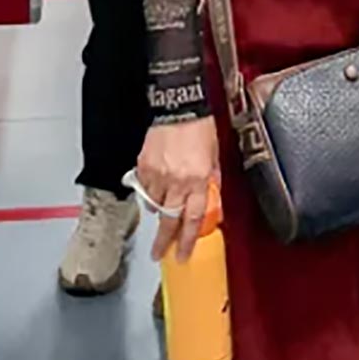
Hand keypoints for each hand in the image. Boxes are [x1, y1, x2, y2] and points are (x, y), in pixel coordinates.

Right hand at [136, 115, 220, 266]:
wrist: (179, 104)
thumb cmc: (200, 127)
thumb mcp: (214, 156)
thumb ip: (211, 180)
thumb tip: (210, 200)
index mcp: (198, 180)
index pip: (193, 219)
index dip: (186, 241)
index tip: (182, 255)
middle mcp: (178, 181)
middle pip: (169, 220)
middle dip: (163, 241)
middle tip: (158, 253)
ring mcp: (159, 174)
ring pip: (155, 205)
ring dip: (158, 212)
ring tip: (160, 212)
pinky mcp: (144, 165)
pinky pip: (144, 188)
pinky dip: (148, 192)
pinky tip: (153, 189)